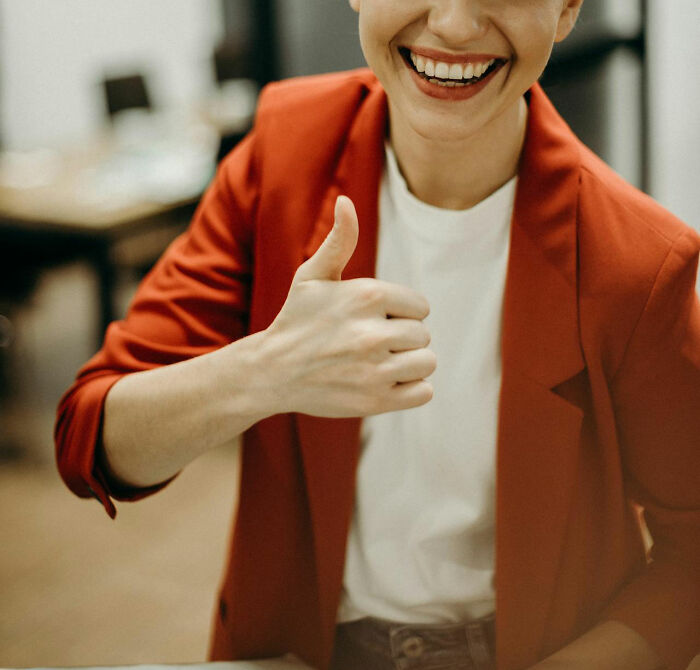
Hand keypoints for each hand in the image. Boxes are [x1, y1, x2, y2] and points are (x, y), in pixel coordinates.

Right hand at [262, 195, 435, 417]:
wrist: (271, 372)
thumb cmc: (296, 320)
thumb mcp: (312, 276)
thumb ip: (339, 241)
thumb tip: (346, 201)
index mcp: (367, 295)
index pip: (420, 306)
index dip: (400, 313)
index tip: (373, 320)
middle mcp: (374, 333)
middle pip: (423, 335)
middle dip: (402, 338)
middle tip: (370, 344)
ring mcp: (375, 370)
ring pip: (427, 362)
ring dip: (408, 364)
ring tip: (378, 363)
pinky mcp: (376, 402)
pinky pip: (424, 392)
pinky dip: (411, 389)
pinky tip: (384, 382)